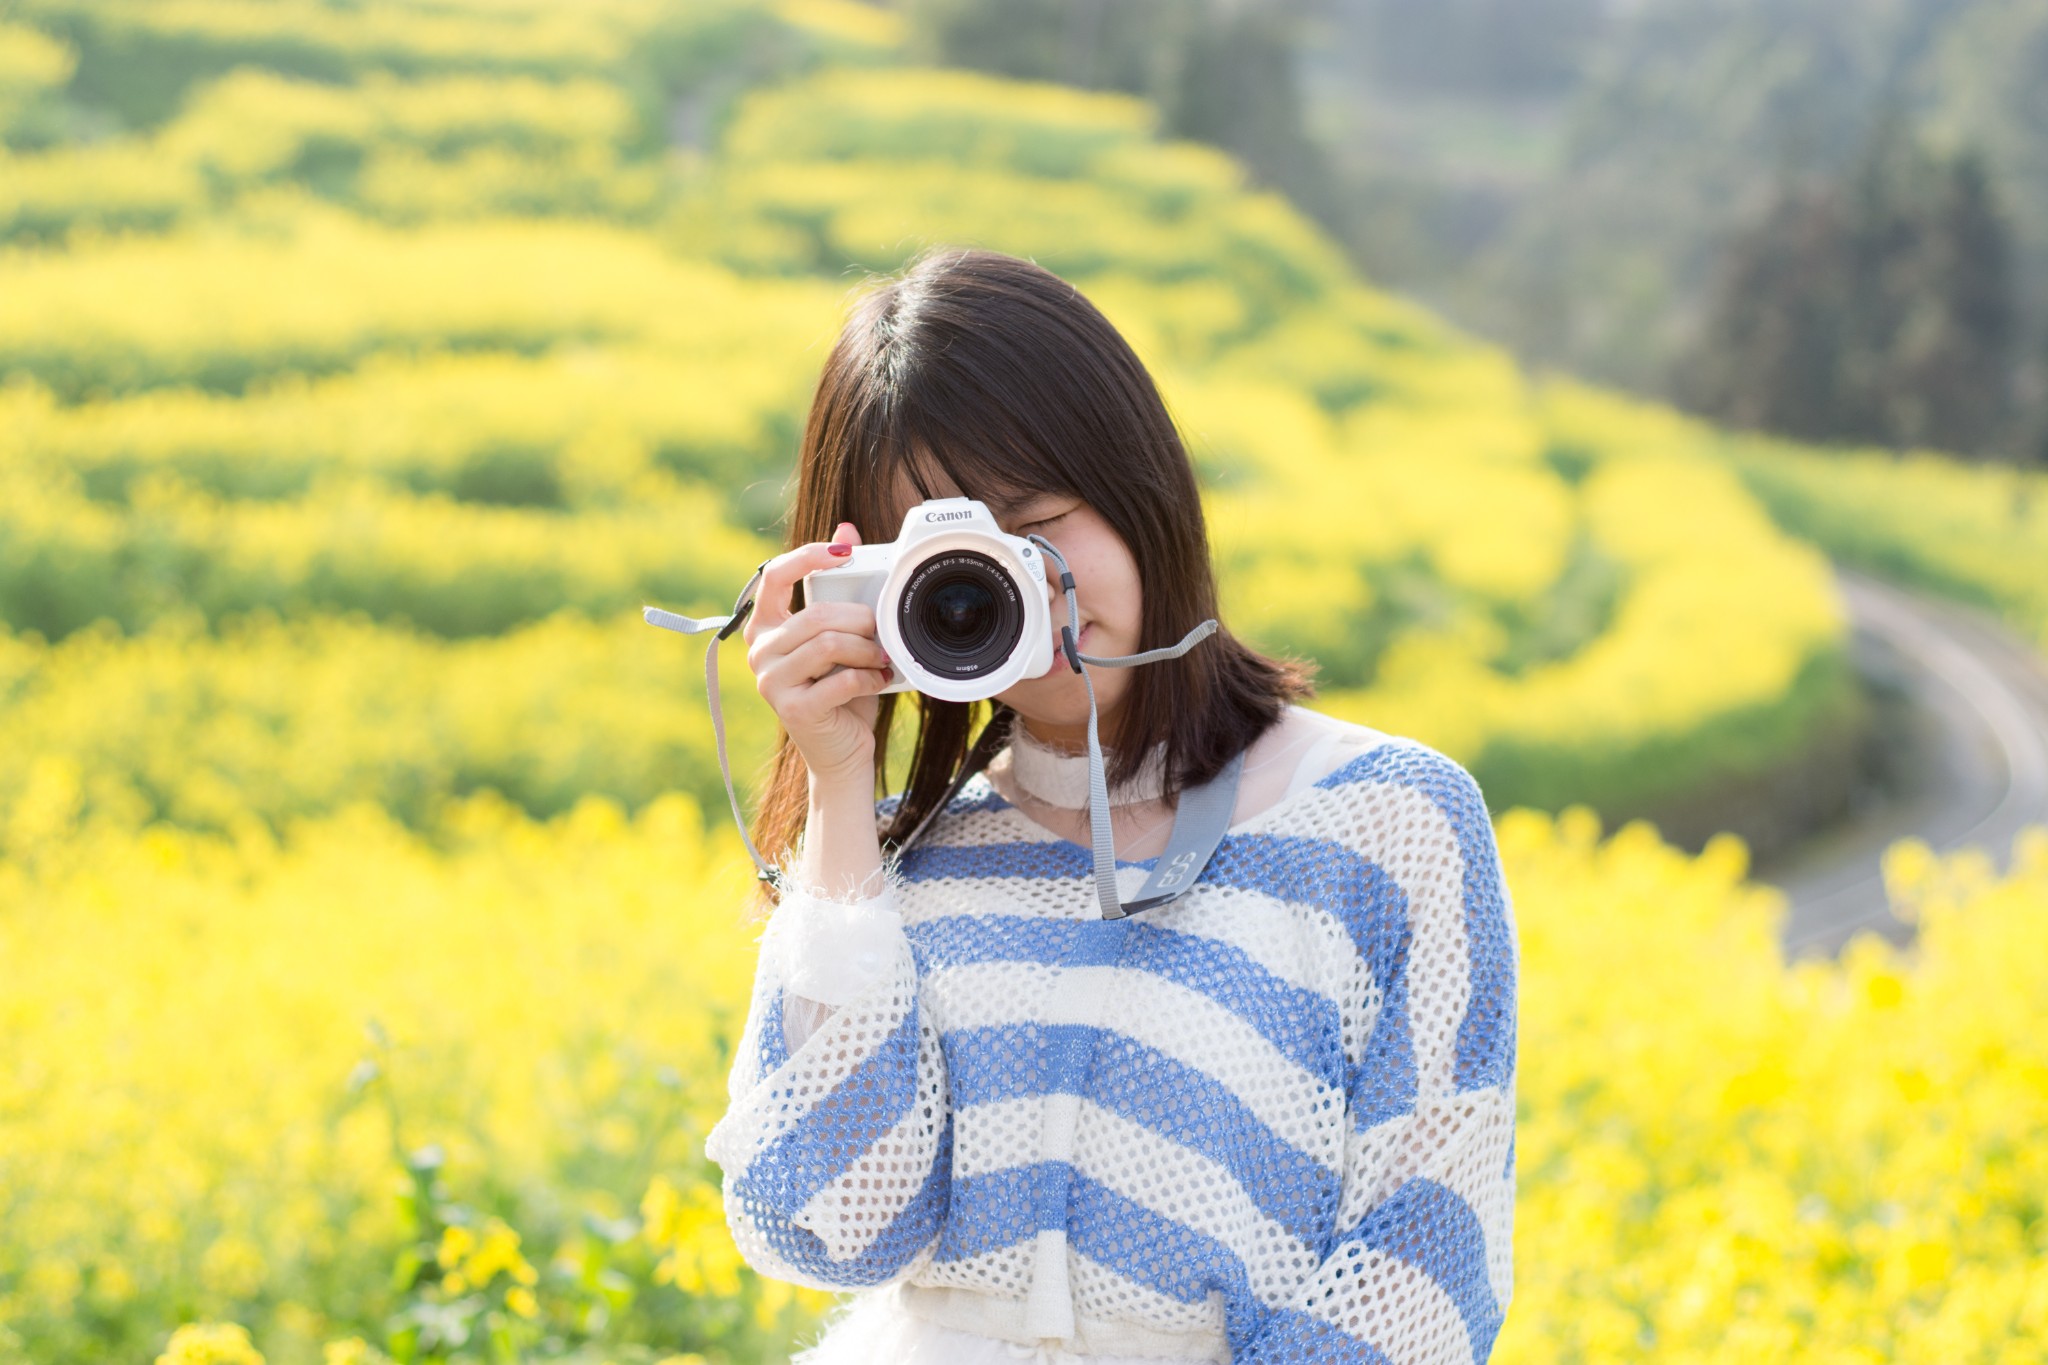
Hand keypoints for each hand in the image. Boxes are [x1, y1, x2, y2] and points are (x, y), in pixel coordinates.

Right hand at [743, 520, 894, 787]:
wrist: (841, 752)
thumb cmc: (841, 690)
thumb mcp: (840, 635)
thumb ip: (838, 587)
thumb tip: (847, 528)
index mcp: (765, 626)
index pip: (773, 575)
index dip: (807, 557)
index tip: (843, 552)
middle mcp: (759, 651)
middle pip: (816, 614)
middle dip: (859, 619)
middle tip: (881, 631)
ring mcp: (770, 681)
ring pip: (828, 644)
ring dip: (867, 649)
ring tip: (881, 658)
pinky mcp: (792, 709)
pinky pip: (840, 679)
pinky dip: (869, 677)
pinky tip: (879, 681)